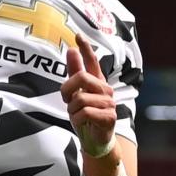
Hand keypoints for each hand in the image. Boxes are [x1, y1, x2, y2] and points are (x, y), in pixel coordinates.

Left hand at [60, 33, 116, 156]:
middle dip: (67, 90)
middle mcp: (105, 89)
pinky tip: (83, 123)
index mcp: (97, 82)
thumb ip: (74, 73)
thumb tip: (71, 50)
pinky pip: (85, 113)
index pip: (93, 61)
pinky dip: (78, 120)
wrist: (94, 140)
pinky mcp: (109, 117)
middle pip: (81, 77)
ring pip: (80, 99)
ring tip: (77, 115)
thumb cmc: (85, 116)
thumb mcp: (75, 95)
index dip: (86, 48)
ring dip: (72, 110)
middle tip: (66, 100)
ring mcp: (109, 102)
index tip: (78, 35)